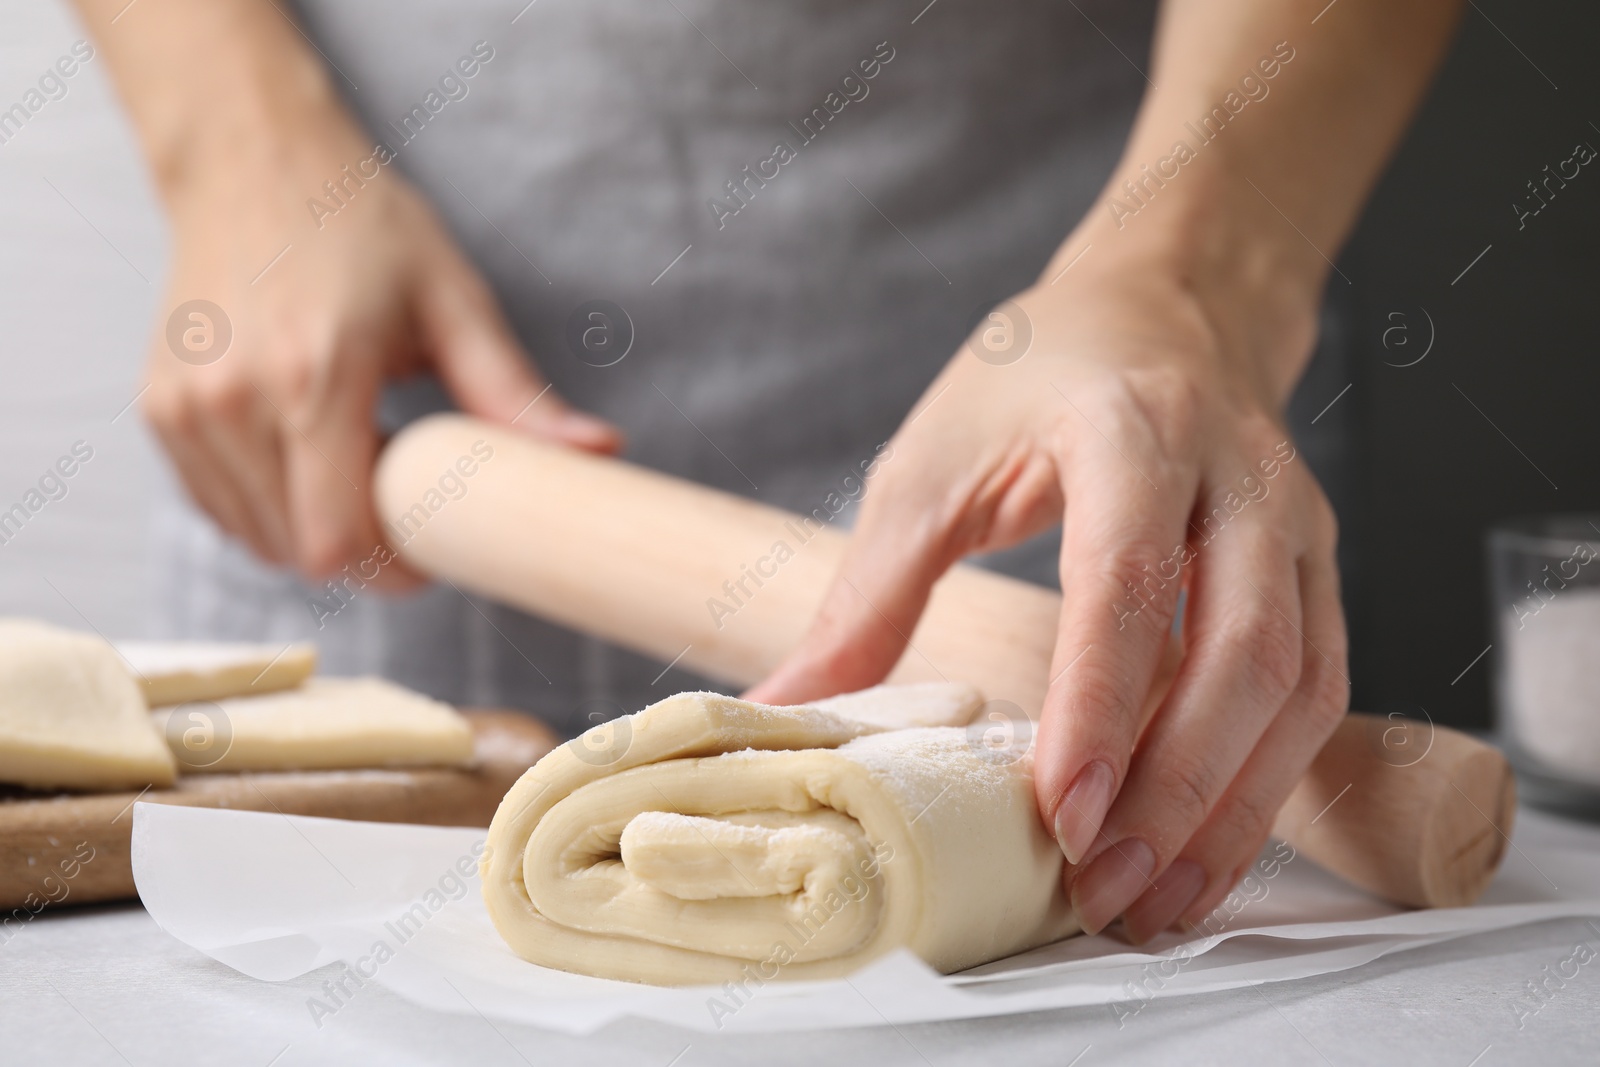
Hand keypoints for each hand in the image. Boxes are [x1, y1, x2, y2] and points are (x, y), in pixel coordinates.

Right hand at [146, 122, 619, 584]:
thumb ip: (516, 394)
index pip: (339, 541)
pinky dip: (272, 509)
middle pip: (300, 552)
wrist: (252, 160)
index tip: (434, 552)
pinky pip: (221, 508)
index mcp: (312, 376)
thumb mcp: (454, 302)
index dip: (393, 572)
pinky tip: (309, 450)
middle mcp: (233, 400)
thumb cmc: (360, 223)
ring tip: (358, 457)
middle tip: (407, 501)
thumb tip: (602, 450)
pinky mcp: (158, 412)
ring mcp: (183, 410)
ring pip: (259, 539)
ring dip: (317, 528)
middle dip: (364, 552)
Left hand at [748, 238, 1347, 941]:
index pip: (1129, 581)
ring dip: (1232, 811)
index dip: (1101, 707)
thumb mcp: (930, 465)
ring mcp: (1294, 525)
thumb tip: (780, 710)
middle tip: (1102, 889)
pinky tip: (1200, 851)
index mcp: (1130, 428)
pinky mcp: (1313, 571)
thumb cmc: (1035, 376)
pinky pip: (1315, 694)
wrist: (1159, 308)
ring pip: (1298, 688)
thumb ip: (864, 596)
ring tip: (1152, 904)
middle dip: (1178, 789)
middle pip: (1244, 652)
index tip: (1060, 817)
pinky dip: (1264, 786)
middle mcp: (1238, 476)